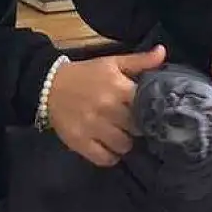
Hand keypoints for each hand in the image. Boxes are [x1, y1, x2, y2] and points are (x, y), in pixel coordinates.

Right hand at [47, 45, 166, 166]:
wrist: (49, 85)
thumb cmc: (86, 74)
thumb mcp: (112, 63)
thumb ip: (140, 61)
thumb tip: (163, 52)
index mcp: (118, 87)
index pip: (147, 107)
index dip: (150, 112)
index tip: (149, 113)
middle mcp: (108, 108)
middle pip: (137, 129)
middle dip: (136, 128)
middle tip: (131, 125)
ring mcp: (93, 127)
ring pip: (124, 146)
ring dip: (124, 143)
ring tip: (119, 135)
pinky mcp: (80, 142)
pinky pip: (105, 159)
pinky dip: (110, 157)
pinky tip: (108, 147)